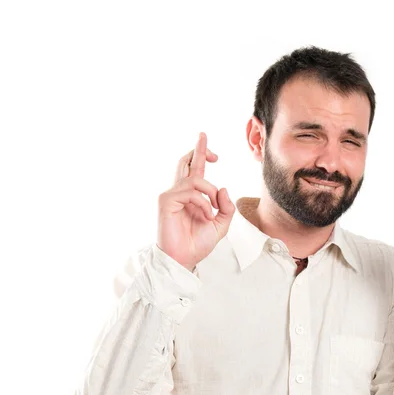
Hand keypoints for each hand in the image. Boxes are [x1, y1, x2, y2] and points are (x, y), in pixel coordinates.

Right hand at [157, 132, 235, 270]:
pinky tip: (206, 216)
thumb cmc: (197, 243)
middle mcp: (179, 192)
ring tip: (212, 212)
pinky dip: (203, 203)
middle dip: (198, 149)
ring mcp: (171, 195)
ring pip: (195, 178)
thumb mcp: (220, 225)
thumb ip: (226, 208)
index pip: (194, 170)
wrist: (185, 258)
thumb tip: (223, 188)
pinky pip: (191, 192)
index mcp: (191, 196)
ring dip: (210, 193)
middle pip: (186, 162)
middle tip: (203, 136)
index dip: (200, 154)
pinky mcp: (166, 201)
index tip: (214, 152)